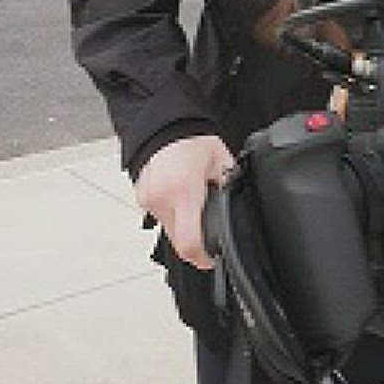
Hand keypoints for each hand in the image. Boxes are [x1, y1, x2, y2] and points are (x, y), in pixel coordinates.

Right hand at [135, 134, 234, 270]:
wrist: (163, 125)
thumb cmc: (192, 140)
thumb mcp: (222, 162)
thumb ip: (231, 187)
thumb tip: (241, 209)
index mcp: (184, 191)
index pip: (190, 243)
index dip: (203, 258)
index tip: (213, 258)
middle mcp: (162, 200)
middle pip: (179, 243)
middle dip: (195, 242)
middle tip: (208, 228)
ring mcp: (149, 200)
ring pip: (169, 231)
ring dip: (183, 227)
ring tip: (192, 203)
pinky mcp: (141, 199)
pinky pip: (160, 217)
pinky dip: (172, 214)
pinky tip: (179, 196)